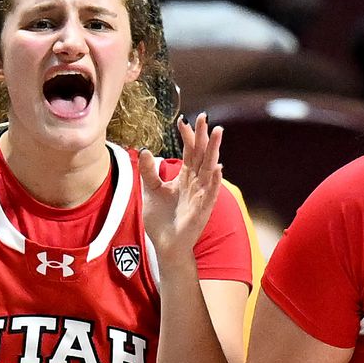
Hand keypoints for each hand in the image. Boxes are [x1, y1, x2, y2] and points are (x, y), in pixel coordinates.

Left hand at [138, 114, 224, 260]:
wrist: (165, 245)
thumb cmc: (161, 219)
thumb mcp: (150, 191)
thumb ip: (149, 172)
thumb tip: (146, 150)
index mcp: (184, 177)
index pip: (189, 151)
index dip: (186, 136)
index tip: (182, 120)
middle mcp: (195, 182)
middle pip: (201, 154)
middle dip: (203, 136)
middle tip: (203, 117)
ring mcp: (201, 195)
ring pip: (209, 168)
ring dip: (214, 151)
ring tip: (217, 133)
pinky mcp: (202, 210)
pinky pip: (210, 192)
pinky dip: (214, 180)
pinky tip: (217, 167)